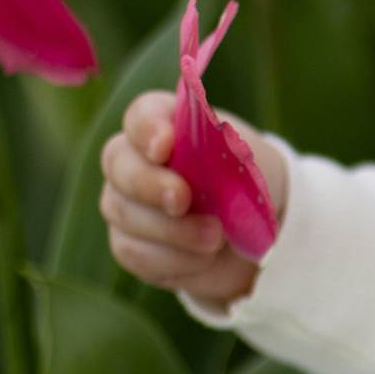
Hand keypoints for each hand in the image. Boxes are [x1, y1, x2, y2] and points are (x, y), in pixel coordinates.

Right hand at [99, 91, 290, 309]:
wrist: (256, 232)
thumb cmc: (249, 182)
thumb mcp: (248, 163)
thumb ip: (222, 156)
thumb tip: (201, 170)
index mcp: (165, 125)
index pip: (142, 114)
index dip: (147, 128)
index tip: (165, 145)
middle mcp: (133, 160)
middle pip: (118, 162)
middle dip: (149, 183)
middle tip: (182, 199)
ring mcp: (125, 202)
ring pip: (123, 211)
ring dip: (171, 229)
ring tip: (215, 238)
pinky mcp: (130, 244)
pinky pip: (134, 252)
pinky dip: (173, 258)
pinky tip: (204, 258)